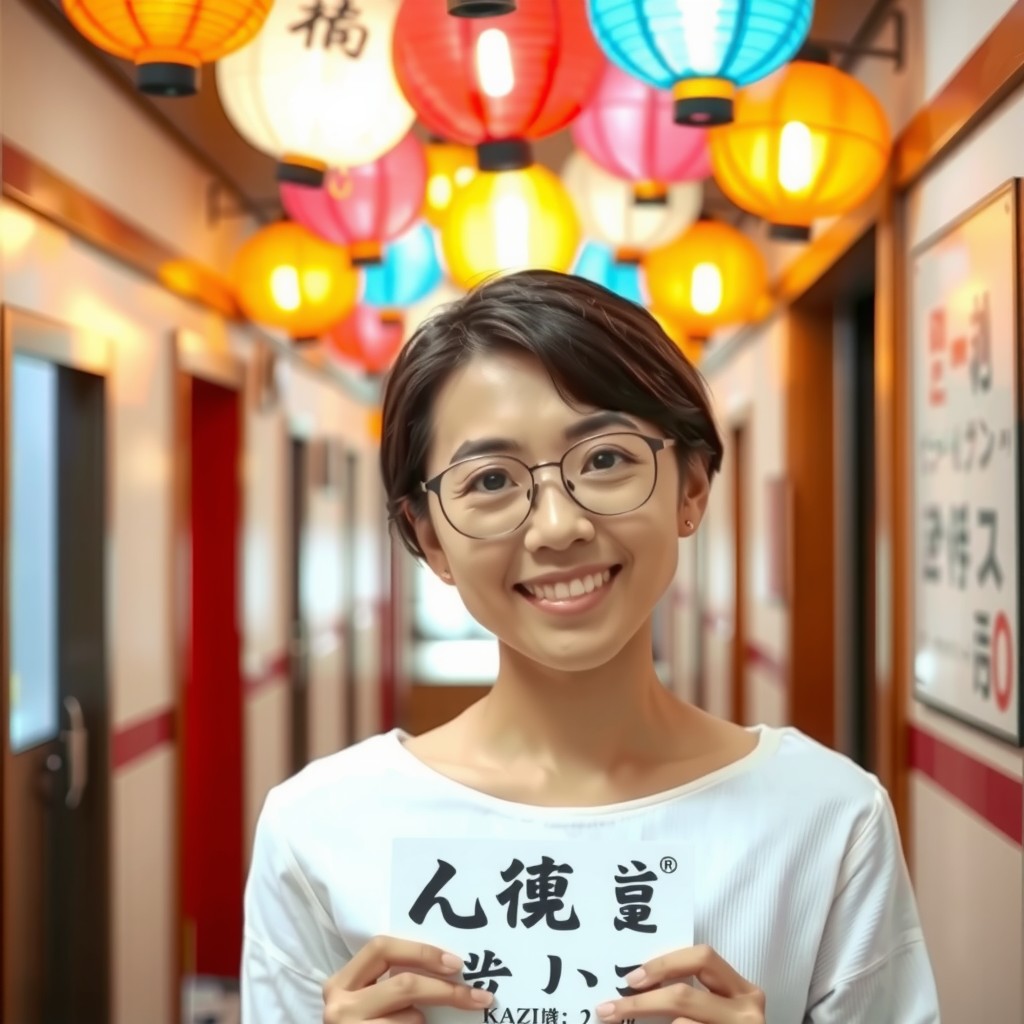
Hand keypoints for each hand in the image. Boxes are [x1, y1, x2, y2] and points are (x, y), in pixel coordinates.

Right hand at [323, 935, 494, 1023]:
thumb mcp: (370, 1000)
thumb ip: (393, 983)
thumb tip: (449, 970)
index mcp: (342, 982)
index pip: (382, 948)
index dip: (421, 952)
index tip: (456, 964)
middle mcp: (339, 1006)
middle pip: (403, 984)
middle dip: (445, 990)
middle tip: (478, 997)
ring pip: (411, 1018)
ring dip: (423, 1022)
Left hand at [594, 945, 764, 1023]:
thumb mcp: (715, 1011)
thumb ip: (692, 995)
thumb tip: (636, 985)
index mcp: (742, 990)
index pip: (702, 957)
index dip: (664, 964)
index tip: (630, 979)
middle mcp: (747, 1011)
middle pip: (684, 994)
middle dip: (642, 1002)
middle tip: (609, 1010)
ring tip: (623, 1023)